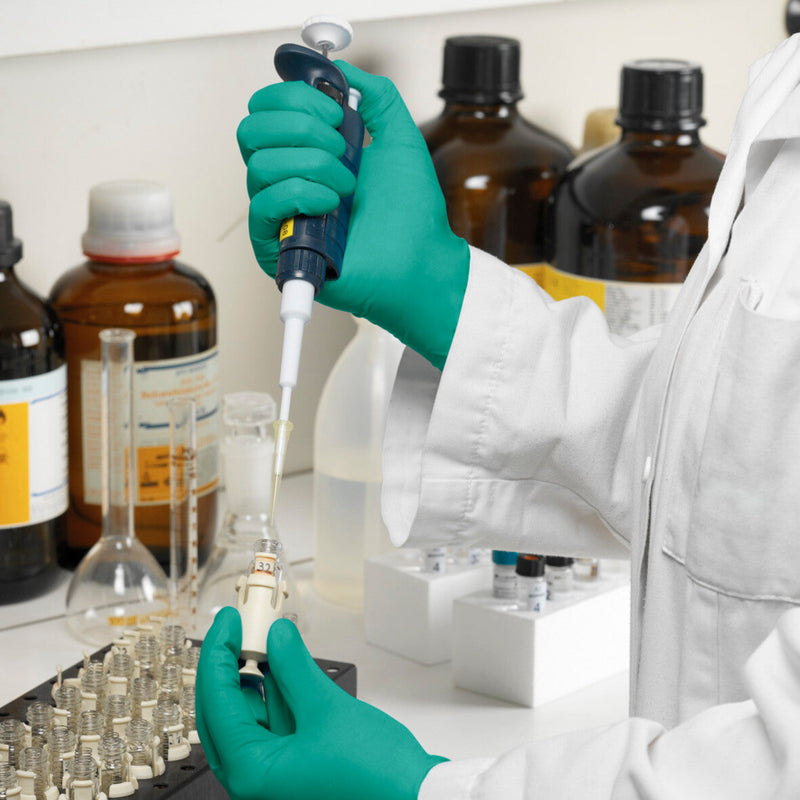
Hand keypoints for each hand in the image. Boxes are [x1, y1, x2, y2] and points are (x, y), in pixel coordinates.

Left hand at [196, 607, 446, 799]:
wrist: (414, 799)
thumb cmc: (375, 774)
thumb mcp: (327, 709)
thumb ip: (294, 667)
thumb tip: (274, 635)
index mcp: (251, 773)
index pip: (216, 704)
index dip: (217, 655)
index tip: (228, 621)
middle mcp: (256, 779)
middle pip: (226, 711)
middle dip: (232, 666)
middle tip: (240, 627)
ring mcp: (276, 774)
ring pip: (252, 715)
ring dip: (259, 676)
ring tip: (270, 637)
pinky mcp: (296, 766)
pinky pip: (275, 724)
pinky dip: (279, 693)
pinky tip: (286, 665)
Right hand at [236, 63, 469, 368]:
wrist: (420, 261)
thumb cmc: (412, 215)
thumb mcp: (400, 138)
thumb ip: (376, 95)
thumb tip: (340, 69)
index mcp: (307, 153)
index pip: (266, 109)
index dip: (295, 98)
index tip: (335, 111)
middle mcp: (288, 181)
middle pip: (251, 130)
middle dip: (301, 127)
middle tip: (340, 149)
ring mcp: (281, 215)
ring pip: (259, 165)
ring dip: (312, 166)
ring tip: (347, 187)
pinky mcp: (278, 248)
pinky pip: (263, 205)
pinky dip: (301, 194)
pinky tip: (332, 205)